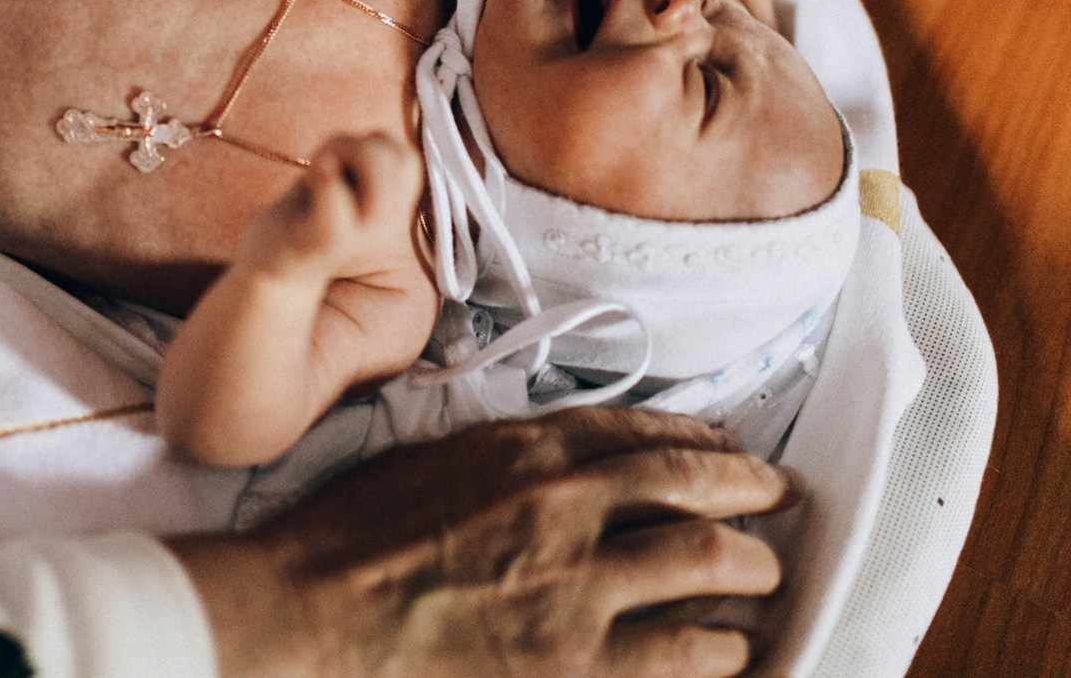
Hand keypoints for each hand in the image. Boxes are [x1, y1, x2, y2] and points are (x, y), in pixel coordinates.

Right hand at [169, 407, 797, 677]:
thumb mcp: (427, 460)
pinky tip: (727, 651)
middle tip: (778, 504)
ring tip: (760, 579)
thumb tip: (557, 462)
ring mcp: (577, 585)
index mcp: (522, 449)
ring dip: (751, 569)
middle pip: (695, 486)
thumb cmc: (348, 540)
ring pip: (711, 561)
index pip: (642, 430)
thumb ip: (501, 456)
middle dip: (754, 494)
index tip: (727, 452)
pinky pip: (690, 652)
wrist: (306, 611)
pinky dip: (723, 649)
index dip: (702, 441)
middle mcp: (563, 504)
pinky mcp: (577, 663)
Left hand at [233, 134, 422, 284]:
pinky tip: (305, 185)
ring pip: (378, 166)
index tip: (342, 160)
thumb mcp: (340, 186)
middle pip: (399, 156)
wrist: (272, 272)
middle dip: (357, 142)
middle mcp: (384, 226)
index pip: (406, 157)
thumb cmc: (303, 218)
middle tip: (325, 160)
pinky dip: (320, 176)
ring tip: (317, 169)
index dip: (374, 144)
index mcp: (391, 212)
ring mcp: (359, 235)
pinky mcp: (326, 238)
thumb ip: (364, 163)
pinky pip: (335, 190)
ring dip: (340, 151)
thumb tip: (370, 139)